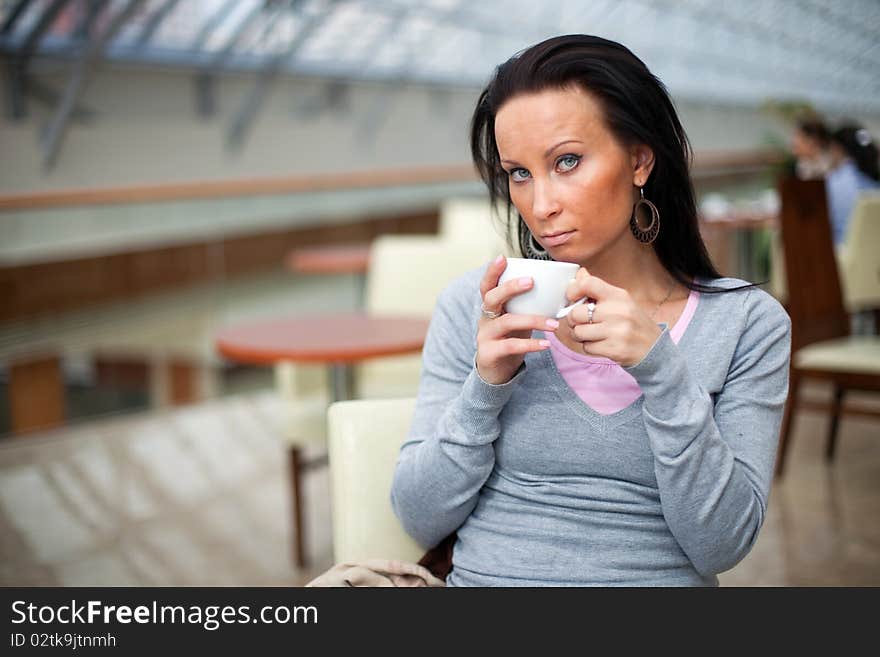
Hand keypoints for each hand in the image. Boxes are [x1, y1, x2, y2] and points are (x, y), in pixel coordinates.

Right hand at [476, 255, 557, 384]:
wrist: (496, 372)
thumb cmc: (510, 339)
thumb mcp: (516, 320)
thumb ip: (528, 305)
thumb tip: (558, 287)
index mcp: (491, 308)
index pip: (487, 285)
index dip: (492, 271)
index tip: (502, 257)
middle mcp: (484, 319)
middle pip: (492, 298)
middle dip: (510, 287)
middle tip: (531, 282)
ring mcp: (485, 336)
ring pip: (506, 322)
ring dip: (532, 320)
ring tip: (555, 324)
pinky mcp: (489, 354)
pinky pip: (511, 346)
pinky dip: (530, 345)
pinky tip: (546, 345)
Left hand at [560, 268, 662, 366]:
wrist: (655, 349)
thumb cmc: (633, 323)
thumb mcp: (621, 301)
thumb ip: (598, 289)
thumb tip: (580, 273)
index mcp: (619, 295)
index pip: (588, 284)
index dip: (573, 290)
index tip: (571, 299)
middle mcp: (618, 311)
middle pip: (576, 313)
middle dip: (574, 321)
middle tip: (582, 323)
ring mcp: (617, 331)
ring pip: (578, 332)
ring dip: (580, 336)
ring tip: (591, 335)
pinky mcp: (615, 349)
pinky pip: (586, 347)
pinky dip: (589, 347)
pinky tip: (601, 344)